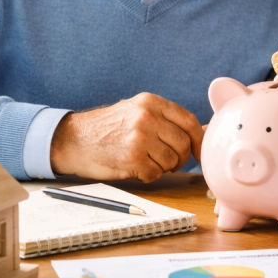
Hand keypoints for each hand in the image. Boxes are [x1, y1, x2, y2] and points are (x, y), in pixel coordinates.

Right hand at [50, 93, 203, 181]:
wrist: (74, 139)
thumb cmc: (108, 128)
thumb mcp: (137, 111)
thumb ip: (166, 119)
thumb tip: (203, 132)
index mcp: (151, 102)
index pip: (188, 121)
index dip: (198, 139)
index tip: (198, 151)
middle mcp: (147, 117)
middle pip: (183, 143)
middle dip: (181, 157)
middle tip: (170, 161)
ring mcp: (140, 137)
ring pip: (171, 160)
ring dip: (164, 167)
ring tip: (149, 162)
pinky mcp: (132, 158)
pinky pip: (155, 173)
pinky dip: (150, 175)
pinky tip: (137, 168)